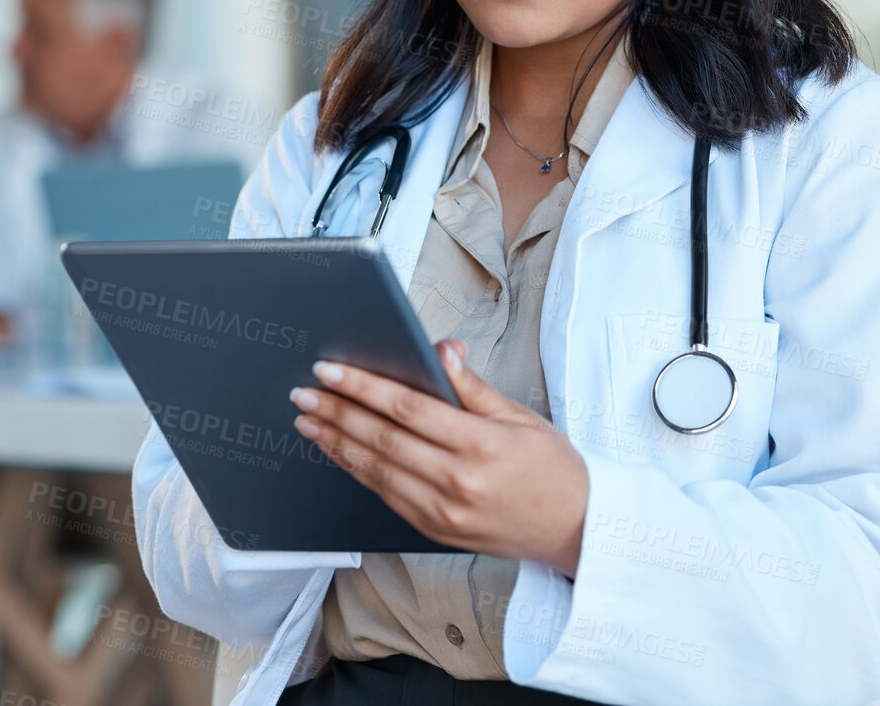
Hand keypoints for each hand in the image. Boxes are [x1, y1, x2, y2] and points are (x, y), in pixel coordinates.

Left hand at [290, 338, 589, 573]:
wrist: (575, 530)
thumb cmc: (551, 468)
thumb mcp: (519, 416)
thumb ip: (471, 385)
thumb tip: (440, 348)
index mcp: (481, 445)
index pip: (407, 408)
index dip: (363, 387)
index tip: (330, 370)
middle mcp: (458, 481)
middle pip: (382, 439)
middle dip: (337, 412)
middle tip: (304, 393)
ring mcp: (443, 511)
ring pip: (376, 470)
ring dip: (337, 442)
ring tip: (308, 420)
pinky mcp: (435, 529)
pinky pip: (386, 494)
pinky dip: (357, 470)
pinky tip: (340, 451)